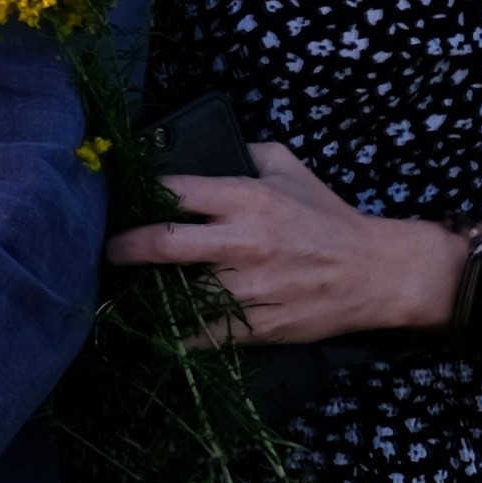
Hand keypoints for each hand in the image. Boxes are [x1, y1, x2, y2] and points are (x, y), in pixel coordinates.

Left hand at [104, 137, 460, 343]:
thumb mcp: (290, 169)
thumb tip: (210, 146)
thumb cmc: (328, 219)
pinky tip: (151, 331)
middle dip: (122, 249)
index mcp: (247, 198)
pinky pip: (199, 336)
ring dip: (144, 296)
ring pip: (175, 295)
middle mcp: (241, 242)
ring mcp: (247, 288)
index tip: (121, 204)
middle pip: (161, 244)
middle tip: (108, 252)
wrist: (373, 273)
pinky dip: (172, 336)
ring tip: (122, 293)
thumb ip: (247, 153)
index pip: (174, 191)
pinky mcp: (255, 326)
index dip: (140, 196)